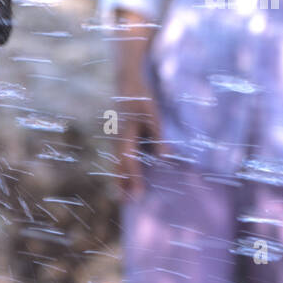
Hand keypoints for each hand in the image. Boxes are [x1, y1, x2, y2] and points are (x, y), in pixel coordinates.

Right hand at [116, 72, 164, 201]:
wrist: (126, 80)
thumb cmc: (141, 96)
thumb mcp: (153, 115)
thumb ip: (158, 137)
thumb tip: (165, 158)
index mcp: (126, 135)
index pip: (130, 162)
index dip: (134, 179)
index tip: (138, 195)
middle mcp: (118, 139)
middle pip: (119, 166)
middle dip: (122, 184)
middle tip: (126, 203)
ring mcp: (117, 136)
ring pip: (118, 161)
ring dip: (121, 177)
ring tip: (123, 194)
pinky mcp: (121, 134)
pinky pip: (121, 155)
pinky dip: (123, 167)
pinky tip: (126, 173)